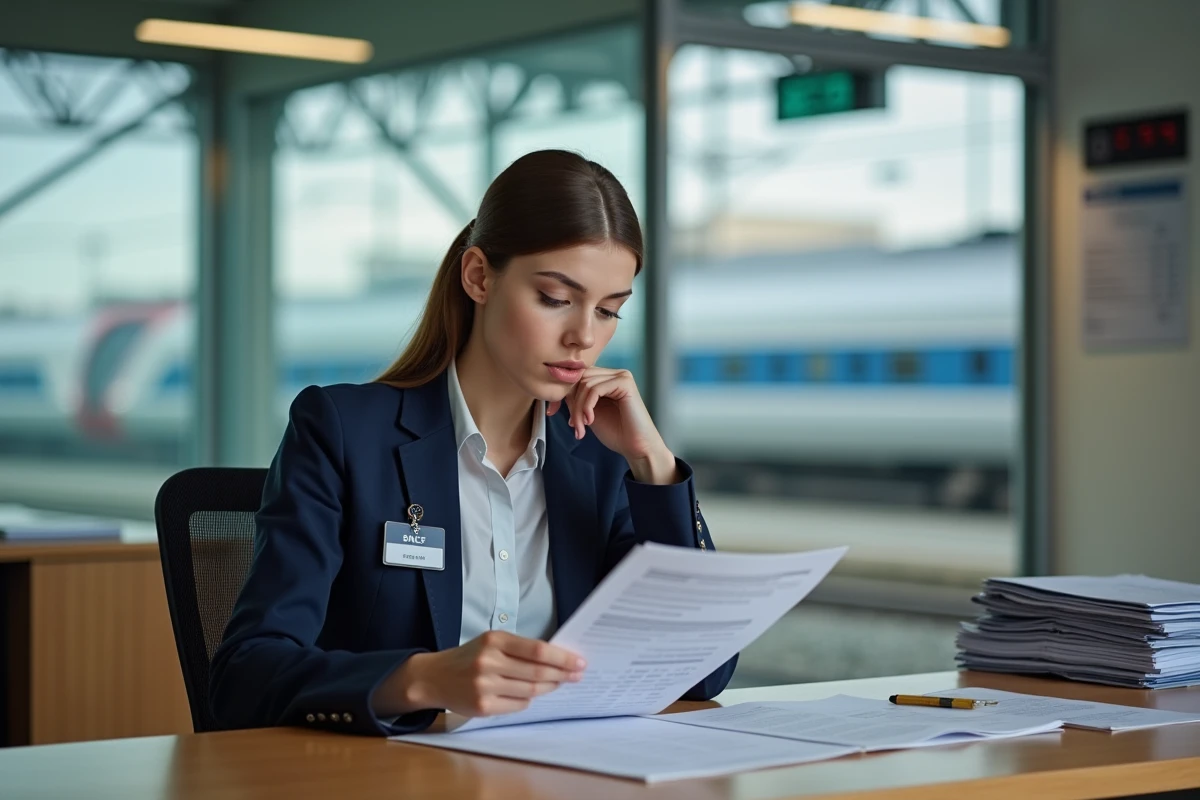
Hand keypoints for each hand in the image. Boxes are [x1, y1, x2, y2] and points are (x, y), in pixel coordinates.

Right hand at [375, 631, 584, 717]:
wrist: (434, 677)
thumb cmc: (469, 658)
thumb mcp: (491, 643)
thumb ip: (519, 649)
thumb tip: (557, 659)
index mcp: (494, 640)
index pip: (537, 650)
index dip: (562, 657)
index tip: (579, 661)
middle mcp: (489, 662)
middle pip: (537, 672)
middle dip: (562, 674)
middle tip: (577, 674)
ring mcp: (485, 686)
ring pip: (530, 691)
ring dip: (548, 688)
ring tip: (558, 683)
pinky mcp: (483, 706)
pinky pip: (518, 705)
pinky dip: (527, 701)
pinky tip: (529, 695)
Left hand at [547, 367, 677, 483]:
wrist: (637, 447)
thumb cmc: (616, 432)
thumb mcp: (587, 413)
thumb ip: (576, 399)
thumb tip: (557, 390)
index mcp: (606, 379)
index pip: (576, 377)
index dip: (561, 393)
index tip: (550, 412)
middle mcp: (614, 373)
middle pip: (579, 379)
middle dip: (571, 404)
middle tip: (574, 426)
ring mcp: (621, 376)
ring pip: (585, 385)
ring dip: (578, 409)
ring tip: (581, 428)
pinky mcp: (625, 383)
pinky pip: (595, 389)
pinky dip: (587, 406)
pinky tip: (590, 421)